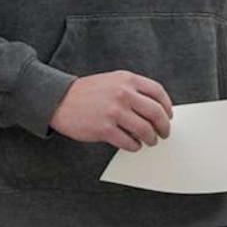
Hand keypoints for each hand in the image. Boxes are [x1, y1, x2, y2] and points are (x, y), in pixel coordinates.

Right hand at [50, 70, 173, 150]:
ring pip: (144, 130)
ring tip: (149, 141)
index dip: (167, 106)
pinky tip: (133, 145)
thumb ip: (133, 90)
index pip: (158, 93)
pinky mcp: (103, 129)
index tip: (168, 115)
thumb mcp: (112, 81)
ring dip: (151, 138)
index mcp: (127, 80)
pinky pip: (128, 142)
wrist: (58, 99)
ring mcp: (113, 112)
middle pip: (156, 113)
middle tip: (163, 133)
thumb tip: (155, 110)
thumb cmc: (86, 92)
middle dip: (163, 126)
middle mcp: (123, 94)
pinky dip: (134, 146)